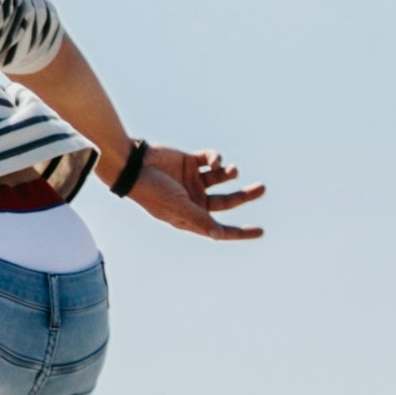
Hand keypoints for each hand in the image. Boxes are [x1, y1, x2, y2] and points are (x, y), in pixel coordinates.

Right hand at [122, 145, 267, 240]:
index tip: (260, 231)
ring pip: (221, 179)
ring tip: (232, 170)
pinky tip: (213, 160)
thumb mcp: (178, 207)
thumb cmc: (152, 191)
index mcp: (190, 216)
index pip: (220, 228)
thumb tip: (219, 235)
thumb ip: (200, 219)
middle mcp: (194, 200)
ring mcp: (192, 181)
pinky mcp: (190, 162)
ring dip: (230, 173)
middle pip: (227, 201)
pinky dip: (216, 159)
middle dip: (244, 195)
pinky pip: (211, 160)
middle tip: (262, 188)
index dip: (240, 232)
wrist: (133, 165)